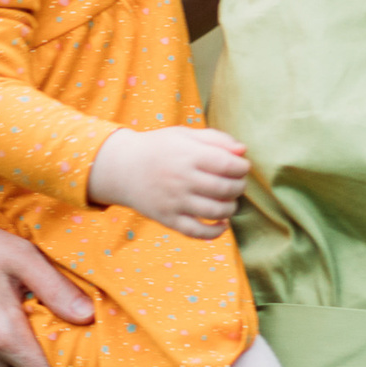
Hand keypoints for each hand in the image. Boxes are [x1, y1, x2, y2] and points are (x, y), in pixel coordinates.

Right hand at [87, 125, 250, 238]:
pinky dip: (215, 232)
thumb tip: (243, 150)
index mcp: (188, 155)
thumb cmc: (159, 148)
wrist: (122, 168)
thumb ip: (216, 139)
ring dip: (231, 208)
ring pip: (215, 211)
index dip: (242, 167)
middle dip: (239, 187)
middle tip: (238, 184)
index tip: (242, 167)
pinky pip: (196, 232)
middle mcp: (182, 179)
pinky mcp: (168, 219)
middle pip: (225, 188)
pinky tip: (222, 224)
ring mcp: (174, 201)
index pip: (227, 164)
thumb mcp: (184, 134)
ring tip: (229, 201)